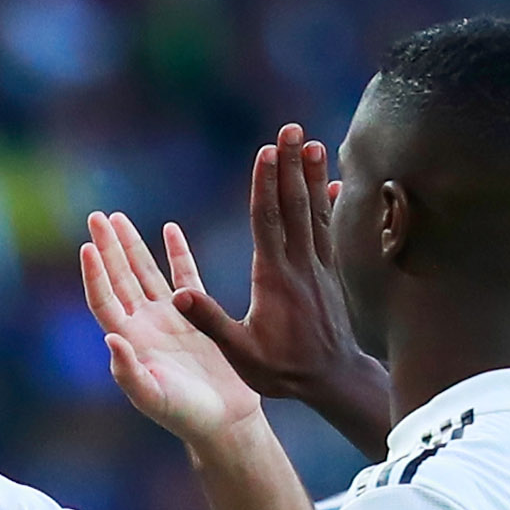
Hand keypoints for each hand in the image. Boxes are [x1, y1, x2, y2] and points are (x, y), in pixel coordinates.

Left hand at [81, 213, 270, 447]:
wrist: (224, 421)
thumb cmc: (185, 416)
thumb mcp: (153, 397)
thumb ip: (128, 372)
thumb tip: (110, 338)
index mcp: (130, 341)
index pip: (104, 300)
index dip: (95, 275)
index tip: (87, 247)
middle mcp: (144, 325)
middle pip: (119, 278)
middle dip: (108, 248)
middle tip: (96, 216)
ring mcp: (169, 318)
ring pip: (145, 273)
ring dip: (132, 245)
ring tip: (118, 218)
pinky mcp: (196, 315)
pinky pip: (185, 276)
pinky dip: (178, 252)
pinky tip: (170, 229)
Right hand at [165, 126, 387, 447]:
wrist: (332, 380)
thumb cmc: (282, 370)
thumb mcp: (240, 353)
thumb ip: (210, 322)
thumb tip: (177, 294)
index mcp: (274, 278)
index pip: (267, 221)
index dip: (265, 184)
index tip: (265, 151)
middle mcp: (299, 264)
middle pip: (293, 204)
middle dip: (290, 164)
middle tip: (291, 129)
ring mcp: (318, 266)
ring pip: (314, 211)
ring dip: (311, 175)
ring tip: (311, 143)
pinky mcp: (329, 273)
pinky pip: (328, 230)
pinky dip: (329, 204)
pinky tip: (332, 184)